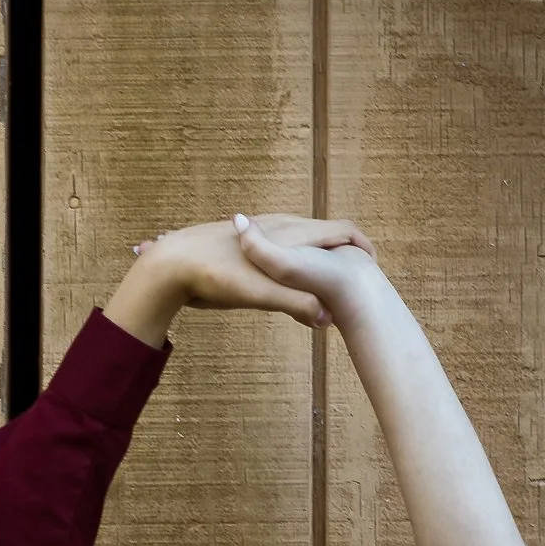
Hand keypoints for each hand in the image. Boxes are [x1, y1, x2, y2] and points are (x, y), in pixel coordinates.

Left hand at [104, 213, 373, 347]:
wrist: (168, 262)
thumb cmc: (214, 276)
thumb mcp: (260, 294)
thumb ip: (296, 304)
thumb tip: (328, 320)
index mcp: (290, 234)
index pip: (340, 232)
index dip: (361, 247)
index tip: (376, 263)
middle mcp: (277, 225)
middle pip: (322, 233)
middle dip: (341, 250)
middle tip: (360, 267)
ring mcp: (258, 231)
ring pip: (297, 238)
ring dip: (314, 253)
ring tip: (326, 269)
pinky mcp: (240, 241)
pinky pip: (275, 247)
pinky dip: (288, 259)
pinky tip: (279, 271)